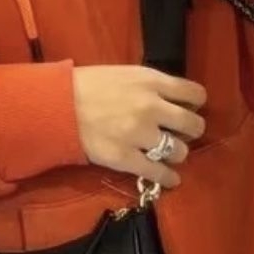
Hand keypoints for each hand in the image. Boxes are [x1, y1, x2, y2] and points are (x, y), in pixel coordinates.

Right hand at [72, 65, 206, 187]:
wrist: (57, 106)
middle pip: (193, 124)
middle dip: (191, 130)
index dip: (196, 102)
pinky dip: (169, 178)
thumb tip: (173, 99)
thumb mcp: (125, 74)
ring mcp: (140, 135)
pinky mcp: (126, 158)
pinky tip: (171, 179)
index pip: (194, 93)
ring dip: (177, 153)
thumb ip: (151, 85)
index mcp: (151, 82)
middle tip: (181, 133)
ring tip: (169, 153)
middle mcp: (152, 107)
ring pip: (180, 151)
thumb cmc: (88, 85)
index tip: (190, 108)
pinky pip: (158, 172)